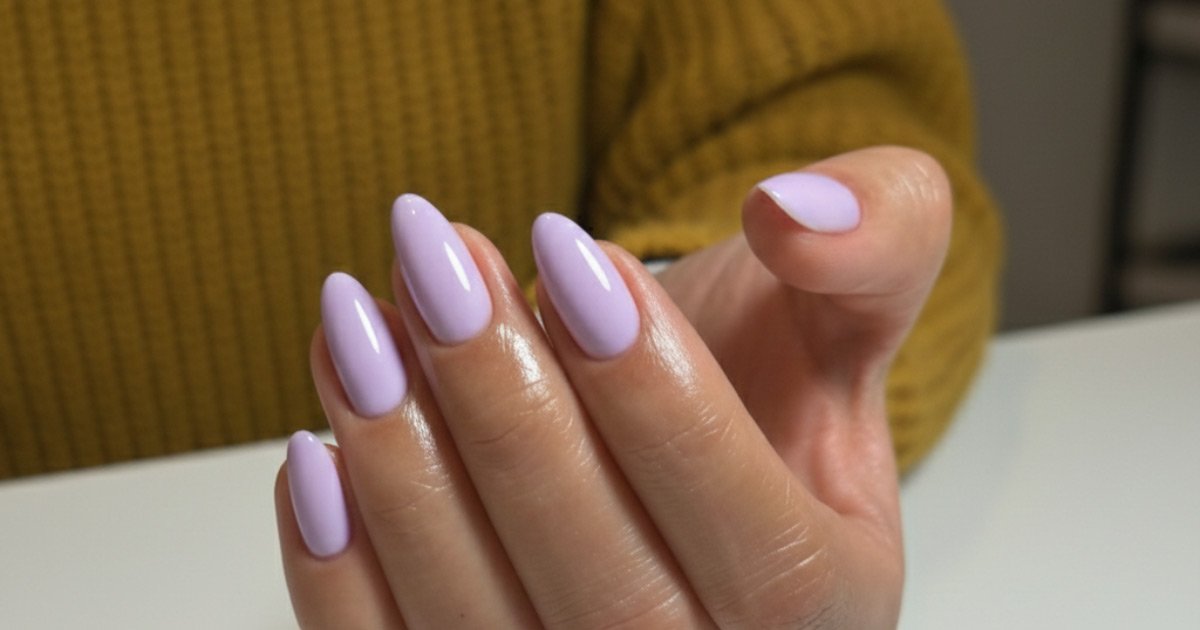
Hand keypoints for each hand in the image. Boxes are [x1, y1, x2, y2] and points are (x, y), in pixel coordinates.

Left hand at [274, 145, 949, 627]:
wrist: (663, 456)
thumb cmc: (749, 387)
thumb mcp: (841, 306)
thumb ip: (880, 238)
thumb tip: (800, 218)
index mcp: (832, 612)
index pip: (757, 541)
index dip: (655, 397)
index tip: (573, 255)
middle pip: (612, 603)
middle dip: (510, 418)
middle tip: (440, 268)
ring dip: (406, 480)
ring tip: (358, 329)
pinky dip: (341, 576)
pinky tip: (314, 454)